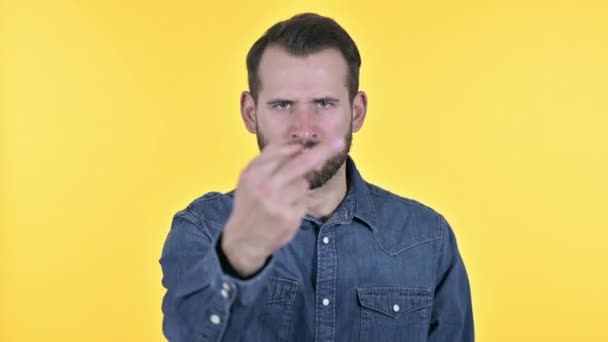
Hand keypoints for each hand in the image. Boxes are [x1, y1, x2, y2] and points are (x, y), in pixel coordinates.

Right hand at [221, 138, 344, 276]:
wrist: (243, 239)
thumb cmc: (250, 203)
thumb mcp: (249, 178)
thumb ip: (270, 159)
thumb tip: (298, 147)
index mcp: (253, 174)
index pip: (282, 151)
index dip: (301, 146)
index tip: (322, 140)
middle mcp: (265, 187)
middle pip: (300, 163)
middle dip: (322, 152)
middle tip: (339, 143)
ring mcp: (278, 204)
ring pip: (304, 183)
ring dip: (299, 186)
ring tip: (282, 198)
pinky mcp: (289, 218)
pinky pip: (304, 200)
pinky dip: (299, 202)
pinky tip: (286, 209)